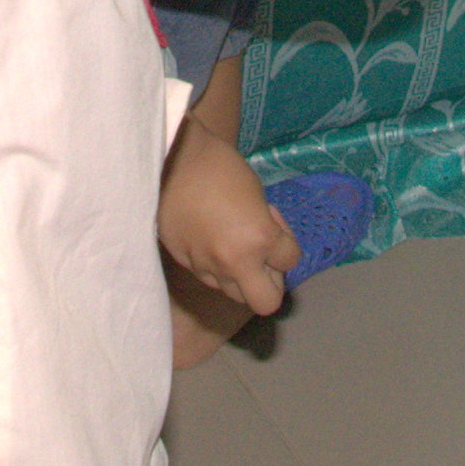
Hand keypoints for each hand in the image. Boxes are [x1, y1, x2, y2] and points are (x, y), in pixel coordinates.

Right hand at [156, 114, 297, 322]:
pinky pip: (210, 280)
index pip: (291, 261)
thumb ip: (266, 229)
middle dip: (270, 283)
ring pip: (235, 295)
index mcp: (260, 239)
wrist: (173, 163)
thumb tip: (267, 250)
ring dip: (241, 278)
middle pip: (267, 302)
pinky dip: (216, 269)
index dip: (287, 246)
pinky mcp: (186, 266)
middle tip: (262, 259)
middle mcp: (235, 262)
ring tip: (233, 247)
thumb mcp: (258, 196)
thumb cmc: (221, 169)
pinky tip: (210, 242)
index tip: (274, 228)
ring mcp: (208, 269)